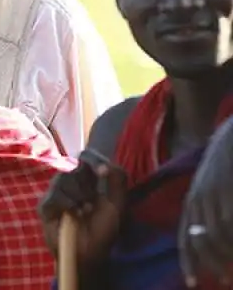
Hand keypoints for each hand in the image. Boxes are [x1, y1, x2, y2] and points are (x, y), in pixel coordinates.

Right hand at [39, 148, 126, 271]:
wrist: (89, 254)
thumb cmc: (104, 231)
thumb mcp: (118, 205)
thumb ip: (118, 181)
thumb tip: (105, 164)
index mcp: (87, 180)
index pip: (85, 158)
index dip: (93, 160)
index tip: (103, 172)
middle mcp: (69, 183)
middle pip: (73, 168)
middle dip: (87, 187)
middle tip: (92, 204)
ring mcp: (56, 193)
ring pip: (63, 179)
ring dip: (78, 196)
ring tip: (84, 212)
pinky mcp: (45, 205)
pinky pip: (54, 195)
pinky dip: (67, 204)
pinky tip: (74, 215)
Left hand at [178, 117, 232, 287]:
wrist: (230, 138)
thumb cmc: (223, 168)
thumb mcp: (209, 191)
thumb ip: (205, 214)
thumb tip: (204, 239)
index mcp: (191, 202)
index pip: (185, 237)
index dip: (188, 261)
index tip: (192, 282)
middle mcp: (198, 200)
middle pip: (200, 240)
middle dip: (210, 263)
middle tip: (223, 280)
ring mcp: (214, 195)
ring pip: (217, 234)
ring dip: (225, 254)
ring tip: (232, 272)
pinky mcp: (227, 189)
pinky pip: (229, 220)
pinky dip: (232, 236)